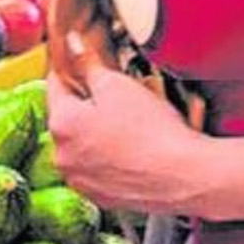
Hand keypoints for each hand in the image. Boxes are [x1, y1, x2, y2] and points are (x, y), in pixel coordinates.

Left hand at [46, 53, 209, 215]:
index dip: (72, 70)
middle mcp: (63, 156)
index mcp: (61, 125)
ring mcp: (81, 180)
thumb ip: (88, 64)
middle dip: (88, 104)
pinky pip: (99, 168)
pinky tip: (134, 150)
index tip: (83, 64)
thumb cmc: (154, 133)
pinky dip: (110, 158)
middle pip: (68, 117)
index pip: (56, 85)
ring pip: (83, 145)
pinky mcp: (102, 197)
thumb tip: (73, 46)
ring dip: (98, 133)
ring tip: (130, 126)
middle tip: (117, 97)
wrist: (188, 177)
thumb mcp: (118, 84)